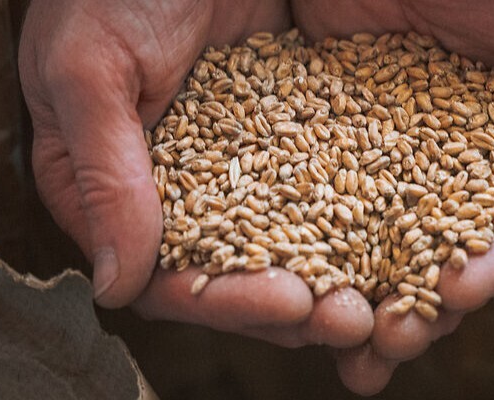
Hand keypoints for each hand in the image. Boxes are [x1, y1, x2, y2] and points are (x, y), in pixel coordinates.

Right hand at [18, 0, 371, 348]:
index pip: (163, 278)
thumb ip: (105, 174)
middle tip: (354, 317)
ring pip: (283, 247)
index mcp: (105, 192)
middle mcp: (167, 195)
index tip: (287, 303)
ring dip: (333, 276)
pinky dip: (357, 220)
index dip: (224, 302)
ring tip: (388, 298)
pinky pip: (319, 191)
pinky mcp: (282, 137)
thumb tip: (116, 286)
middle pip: (232, 279)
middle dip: (291, 305)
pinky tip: (403, 236)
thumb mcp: (90, 67)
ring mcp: (229, 169)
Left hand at [291, 0, 493, 393]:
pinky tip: (274, 272)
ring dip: (352, 291)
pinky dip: (293, 231)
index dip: (489, 266)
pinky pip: (307, 178)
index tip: (454, 292)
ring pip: (369, 232)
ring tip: (328, 334)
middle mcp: (456, 152)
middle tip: (381, 348)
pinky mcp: (329, 108)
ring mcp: (390, 135)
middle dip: (411, 306)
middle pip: (433, 249)